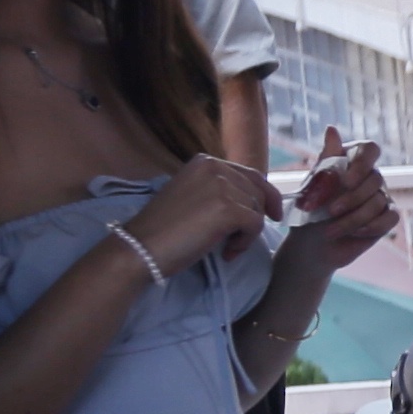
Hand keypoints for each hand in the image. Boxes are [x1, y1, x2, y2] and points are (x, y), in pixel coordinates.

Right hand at [126, 158, 274, 274]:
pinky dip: (245, 242)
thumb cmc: (163, 229)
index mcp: (205, 161)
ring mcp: (221, 186)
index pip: (250, 175)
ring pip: (258, 210)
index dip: (264, 196)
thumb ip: (219, 190)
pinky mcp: (227, 208)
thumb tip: (254, 201)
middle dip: (255, 218)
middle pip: (258, 192)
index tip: (271, 215)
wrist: (141, 247)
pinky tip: (226, 253)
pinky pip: (255, 225)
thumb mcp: (193, 196)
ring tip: (226, 247)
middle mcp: (215, 167)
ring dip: (247, 233)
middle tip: (238, 240)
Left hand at [284, 132, 397, 267]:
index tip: (345, 181)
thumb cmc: (309, 212)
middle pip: (376, 178)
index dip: (362, 163)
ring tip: (330, 231)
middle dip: (351, 198)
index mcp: (352, 161)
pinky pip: (390, 218)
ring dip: (353, 218)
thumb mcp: (312, 184)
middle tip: (329, 212)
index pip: (370, 149)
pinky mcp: (386, 218)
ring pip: (379, 201)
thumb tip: (332, 128)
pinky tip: (354, 233)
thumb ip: (326, 158)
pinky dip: (371, 226)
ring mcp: (381, 196)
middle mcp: (369, 176)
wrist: (309, 246)